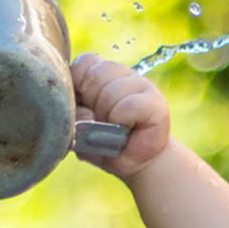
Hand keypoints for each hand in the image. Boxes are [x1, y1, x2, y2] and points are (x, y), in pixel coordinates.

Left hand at [70, 53, 170, 181]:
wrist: (136, 164)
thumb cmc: (105, 143)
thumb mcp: (78, 128)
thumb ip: (72, 114)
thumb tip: (82, 112)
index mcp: (102, 73)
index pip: (84, 63)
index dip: (78, 85)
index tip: (84, 106)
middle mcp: (122, 74)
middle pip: (95, 75)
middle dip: (92, 104)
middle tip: (101, 121)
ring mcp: (141, 84)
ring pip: (111, 92)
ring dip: (108, 116)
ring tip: (115, 128)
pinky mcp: (156, 101)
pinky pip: (128, 106)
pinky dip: (122, 121)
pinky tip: (127, 130)